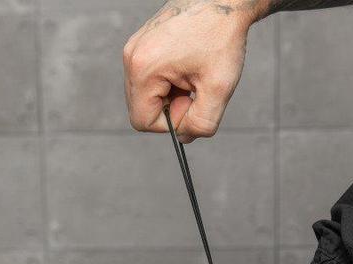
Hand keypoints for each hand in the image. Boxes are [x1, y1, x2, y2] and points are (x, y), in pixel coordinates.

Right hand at [123, 1, 256, 142]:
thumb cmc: (221, 36)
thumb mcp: (219, 88)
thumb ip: (201, 124)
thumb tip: (184, 138)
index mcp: (143, 68)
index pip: (143, 121)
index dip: (171, 122)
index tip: (193, 102)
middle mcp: (131, 57)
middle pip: (143, 109)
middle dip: (172, 107)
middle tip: (196, 88)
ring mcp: (134, 48)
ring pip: (148, 95)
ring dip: (172, 94)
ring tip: (193, 74)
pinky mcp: (142, 44)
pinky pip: (151, 79)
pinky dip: (171, 80)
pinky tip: (188, 66)